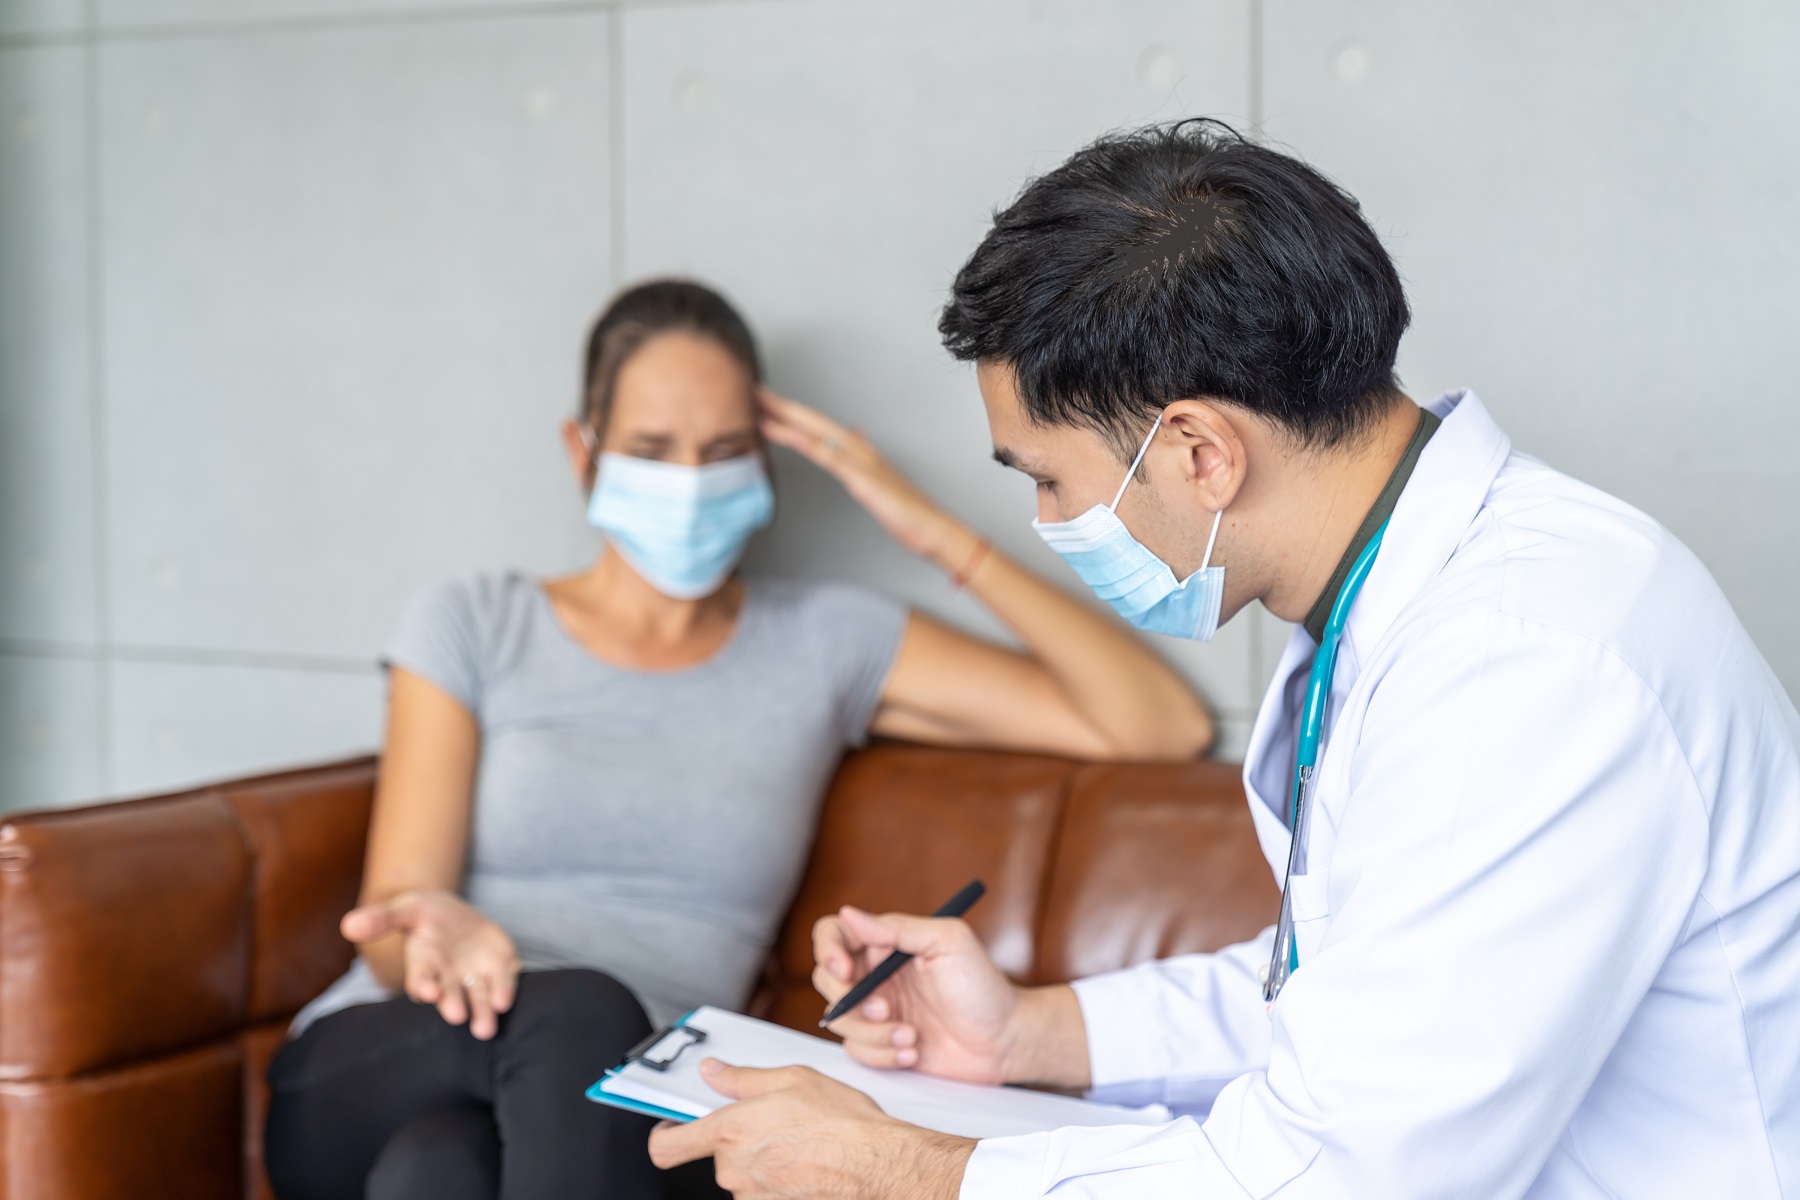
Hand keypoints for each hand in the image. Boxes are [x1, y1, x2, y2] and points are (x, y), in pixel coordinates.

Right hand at [341, 890, 519, 1039]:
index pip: (421, 979)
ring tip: (484, 1029)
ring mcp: (474, 976)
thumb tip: (348, 925)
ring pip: (478, 1000)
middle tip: (456, 1016)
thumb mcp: (404, 909)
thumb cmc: (424, 915)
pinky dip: (504, 993)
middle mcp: (448, 978)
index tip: (427, 992)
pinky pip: (502, 985)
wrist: (454, 916)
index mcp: (423, 964)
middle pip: (450, 995)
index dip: (423, 985)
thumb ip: (380, 919)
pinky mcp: (499, 971)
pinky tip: (504, 1002)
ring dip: (482, 1014)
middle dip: (453, 1005)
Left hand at [648, 1060, 972, 1199]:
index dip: (665, 1136)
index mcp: (729, 1130)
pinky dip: (778, 1180)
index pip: (666, 1146)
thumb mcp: (791, 1078)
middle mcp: (733, 1168)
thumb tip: (713, 1072)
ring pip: (742, 1175)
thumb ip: (742, 1078)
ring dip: (761, 1161)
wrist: (874, 1163)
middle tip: (772, 1123)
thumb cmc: (840, 1121)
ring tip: (796, 1142)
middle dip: (737, 1141)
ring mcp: (752, 1194)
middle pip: (715, 1157)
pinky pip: (763, 1191)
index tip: (672, 1128)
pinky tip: (804, 1163)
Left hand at [758, 390, 980, 567]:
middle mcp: (858, 449)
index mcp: (858, 450)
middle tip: (755, 392)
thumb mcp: (877, 478)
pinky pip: (831, 458)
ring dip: (789, 418)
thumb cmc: (906, 508)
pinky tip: (792, 434)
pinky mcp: (863, 479)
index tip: (768, 402)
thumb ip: (863, 456)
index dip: (793, 412)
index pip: (819, 425)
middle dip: (783, 406)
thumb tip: (856, 434)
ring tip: (763, 407)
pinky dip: (809, 443)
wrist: (930, 526)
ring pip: (818, 434)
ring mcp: (860, 462)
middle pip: (814, 422)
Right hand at [812, 906, 1028, 1084]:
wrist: (1004, 1040)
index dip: (828, 950)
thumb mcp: (947, 942)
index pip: (834, 934)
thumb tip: (849, 914)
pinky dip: (882, 1055)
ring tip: (911, 1036)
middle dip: (849, 1001)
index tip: (844, 972)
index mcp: (886, 943)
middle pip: (826, 980)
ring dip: (872, 1033)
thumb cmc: (982, 986)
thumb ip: (897, 929)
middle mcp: (875, 974)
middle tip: (884, 1009)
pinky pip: (857, 1051)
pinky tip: (913, 1052)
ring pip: (839, 1021)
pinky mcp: (881, 1044)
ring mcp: (876, 1010)